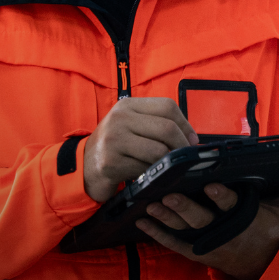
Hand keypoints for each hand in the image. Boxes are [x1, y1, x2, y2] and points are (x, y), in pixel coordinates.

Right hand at [83, 98, 197, 202]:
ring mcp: (113, 140)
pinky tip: (150, 174)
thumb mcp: (133, 126)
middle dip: (182, 145)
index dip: (185, 125)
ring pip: (159, 150)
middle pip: (166, 128)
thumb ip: (158, 125)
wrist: (84, 166)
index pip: (167, 106)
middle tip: (186, 158)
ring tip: (167, 167)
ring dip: (168, 162)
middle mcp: (119, 118)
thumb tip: (194, 140)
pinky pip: (145, 168)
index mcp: (128, 105)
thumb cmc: (117, 146)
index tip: (192, 141)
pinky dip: (154, 174)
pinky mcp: (111, 162)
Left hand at [136, 173, 278, 279]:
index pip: (232, 205)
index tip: (211, 185)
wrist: (261, 265)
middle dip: (184, 207)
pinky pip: (174, 243)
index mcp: (244, 217)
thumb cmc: (270, 231)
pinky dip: (157, 233)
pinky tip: (142, 220)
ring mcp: (208, 241)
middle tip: (168, 195)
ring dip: (166, 218)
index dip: (221, 196)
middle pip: (202, 219)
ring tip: (149, 204)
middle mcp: (223, 229)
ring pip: (184, 230)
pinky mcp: (196, 250)